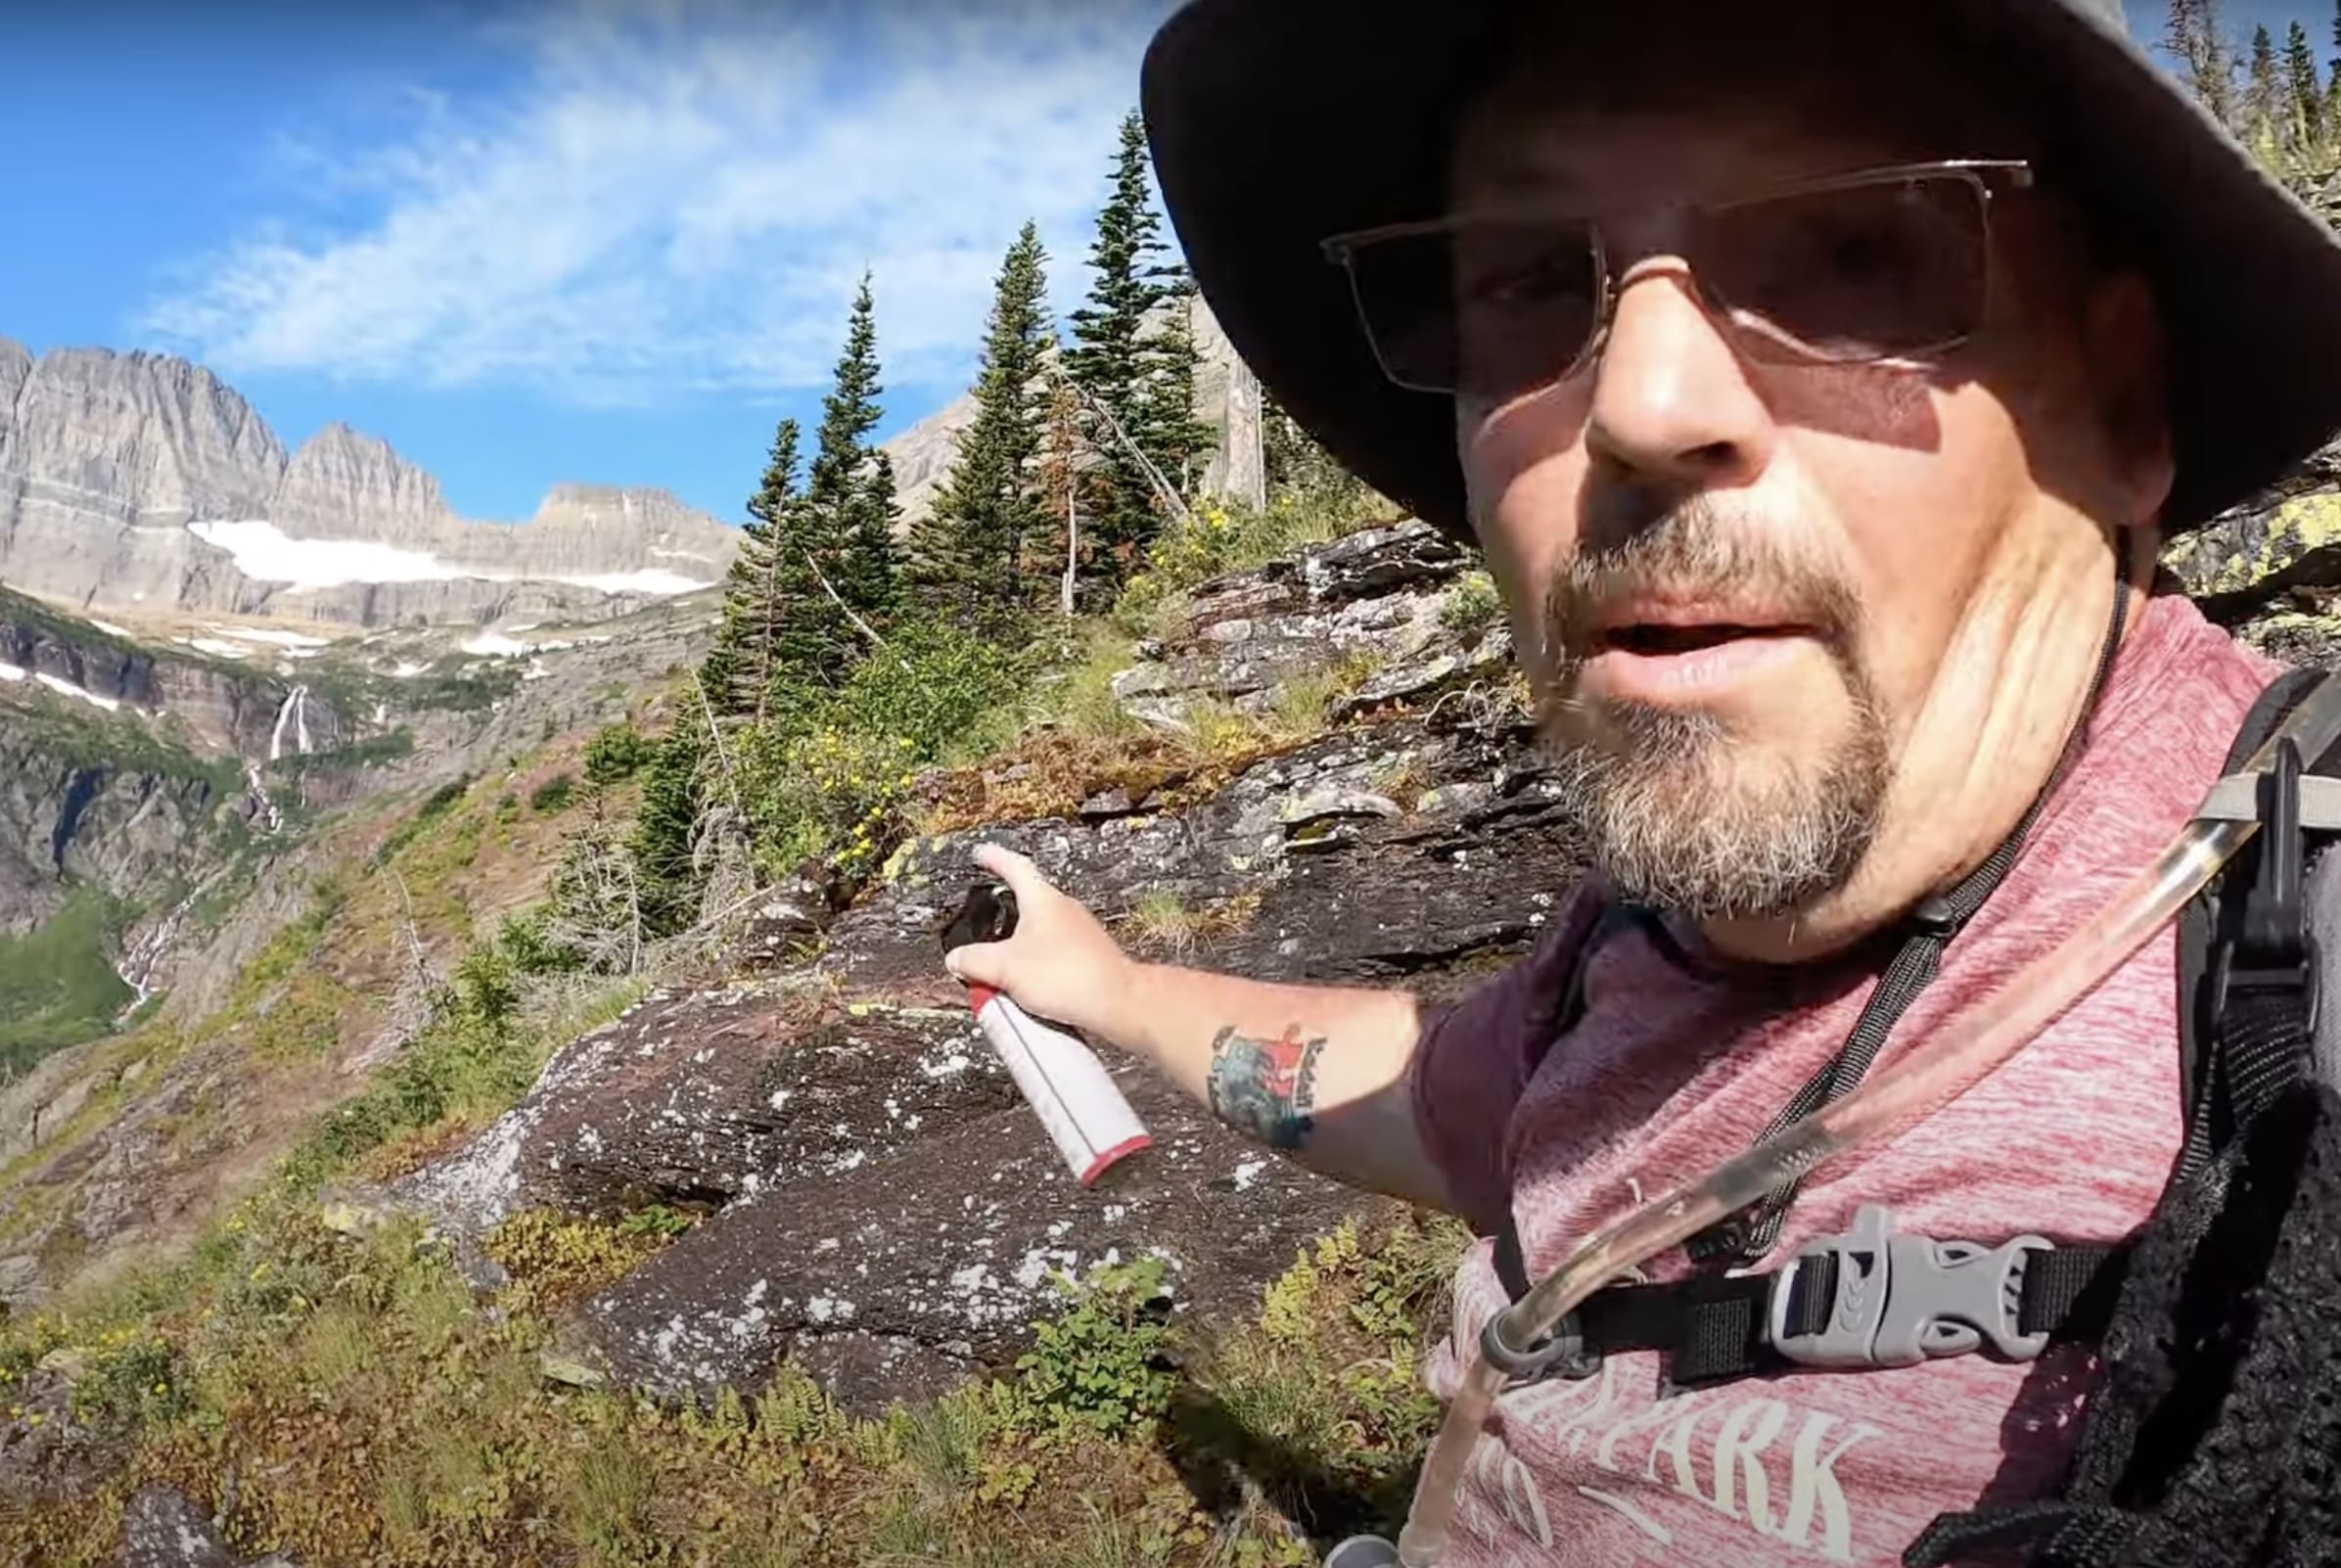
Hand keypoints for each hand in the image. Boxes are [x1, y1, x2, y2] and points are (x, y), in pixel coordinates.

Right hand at [943, 843, 1141, 1046]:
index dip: (994, 858)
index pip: (1014, 867)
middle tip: (982, 934)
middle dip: (1000, 921)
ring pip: (1037, 934)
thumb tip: (957, 959)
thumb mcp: (1004, 967)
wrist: (1115, 1001)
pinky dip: (1034, 967)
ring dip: (1016, 950)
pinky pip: (1051, 955)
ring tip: (1001, 974)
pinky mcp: (1086, 956)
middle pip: (1024, 905)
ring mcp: (1078, 932)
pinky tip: (1027, 990)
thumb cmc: (1069, 976)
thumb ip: (974, 961)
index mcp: (1042, 899)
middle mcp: (1063, 910)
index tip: (982, 854)